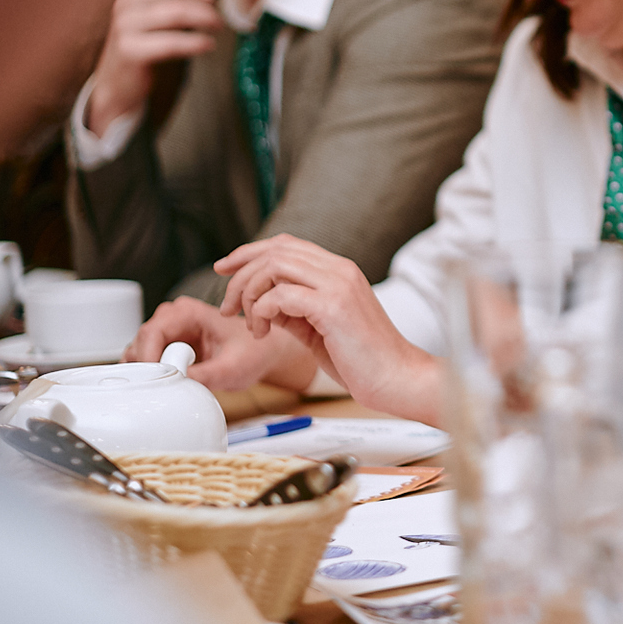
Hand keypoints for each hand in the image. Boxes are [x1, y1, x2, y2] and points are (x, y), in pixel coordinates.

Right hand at [87, 0, 221, 133]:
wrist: (120, 81)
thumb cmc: (148, 40)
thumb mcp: (165, 8)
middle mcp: (125, 0)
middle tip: (217, 10)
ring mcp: (124, 24)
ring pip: (177, 12)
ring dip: (206, 17)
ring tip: (217, 26)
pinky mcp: (130, 50)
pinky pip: (172, 42)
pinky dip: (197, 42)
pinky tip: (209, 45)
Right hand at [125, 296, 318, 390]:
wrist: (261, 354)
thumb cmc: (252, 352)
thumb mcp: (234, 367)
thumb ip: (207, 374)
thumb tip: (179, 382)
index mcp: (189, 312)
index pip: (152, 331)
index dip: (148, 358)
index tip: (156, 381)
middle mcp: (173, 318)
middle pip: (140, 342)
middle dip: (146, 368)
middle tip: (163, 388)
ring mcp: (167, 333)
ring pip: (138, 353)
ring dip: (147, 373)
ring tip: (170, 386)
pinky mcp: (165, 348)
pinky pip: (145, 363)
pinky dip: (150, 376)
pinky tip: (166, 386)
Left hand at [217, 234, 441, 423]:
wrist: (398, 378)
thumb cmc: (363, 360)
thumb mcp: (320, 328)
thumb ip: (294, 310)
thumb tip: (262, 303)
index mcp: (340, 271)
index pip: (286, 244)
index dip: (249, 252)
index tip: (224, 270)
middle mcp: (340, 270)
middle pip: (275, 250)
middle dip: (240, 274)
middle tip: (227, 306)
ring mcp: (338, 285)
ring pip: (274, 266)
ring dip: (248, 293)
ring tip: (249, 323)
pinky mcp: (333, 307)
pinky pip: (280, 295)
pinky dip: (262, 311)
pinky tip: (263, 332)